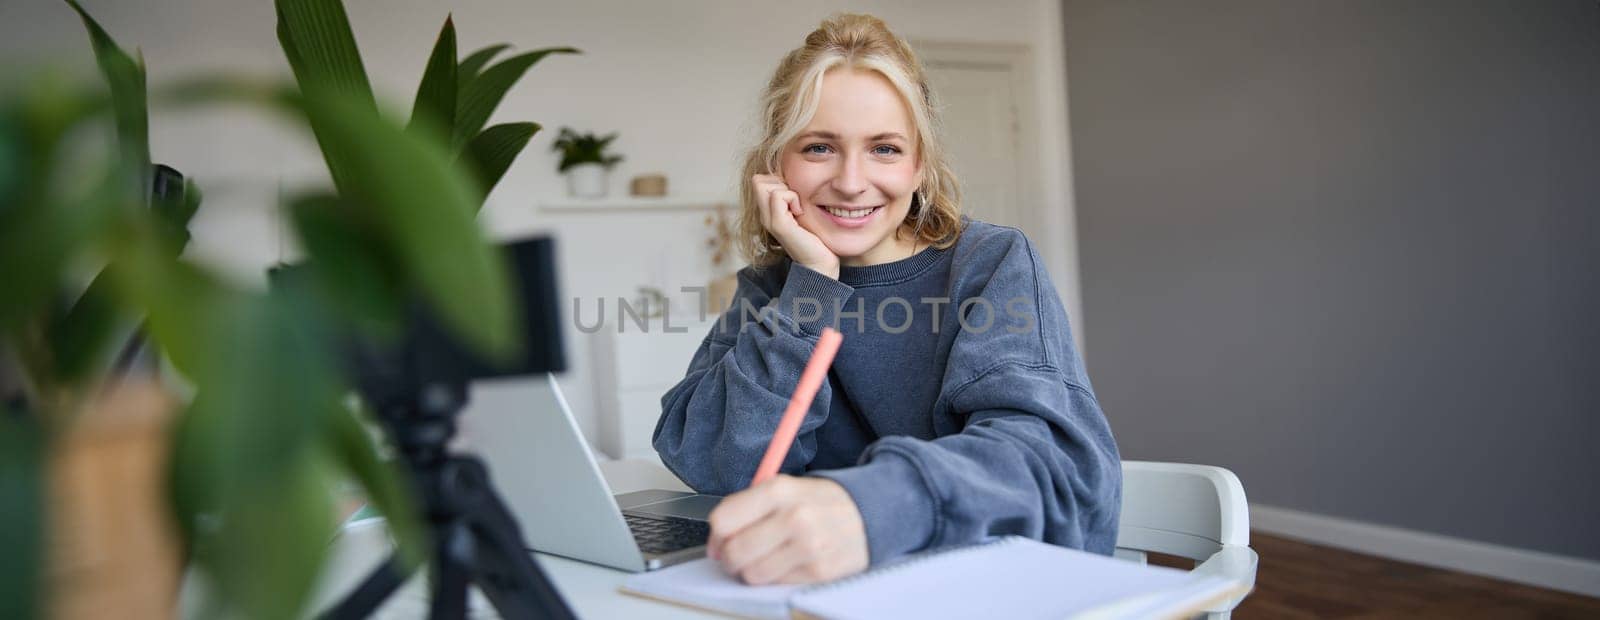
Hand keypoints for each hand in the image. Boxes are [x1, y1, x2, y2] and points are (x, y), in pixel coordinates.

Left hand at [706, 475, 867, 584]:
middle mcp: (795, 517)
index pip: (724, 519)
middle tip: (738, 555)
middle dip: (730, 558)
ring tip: (767, 558)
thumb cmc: (820, 503)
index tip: (720, 540)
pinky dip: (777, 577)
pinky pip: (777, 584)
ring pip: (752, 574)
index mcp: (779, 490)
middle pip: (735, 551)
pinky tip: (789, 562)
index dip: (715, 535)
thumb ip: (747, 508)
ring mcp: (808, 547)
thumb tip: (716, 542)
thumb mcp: (786, 488)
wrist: (870, 513)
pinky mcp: (819, 572)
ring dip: (753, 571)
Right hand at [752, 174, 839, 278]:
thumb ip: (794, 197)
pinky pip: (777, 196)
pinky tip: (800, 213)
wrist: (820, 263)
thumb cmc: (816, 237)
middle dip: (779, 182)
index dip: (776, 180)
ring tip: (798, 208)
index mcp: (769, 212)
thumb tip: (793, 177)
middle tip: (796, 200)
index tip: (794, 195)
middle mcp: (764, 215)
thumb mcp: (802, 211)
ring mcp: (768, 220)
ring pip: (763, 184)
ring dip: (786, 190)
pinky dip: (792, 198)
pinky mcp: (778, 225)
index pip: (759, 180)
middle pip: (757, 180)